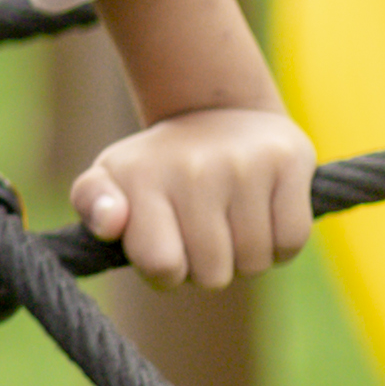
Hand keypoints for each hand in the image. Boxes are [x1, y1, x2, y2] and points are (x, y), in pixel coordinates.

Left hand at [72, 106, 313, 287]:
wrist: (216, 111)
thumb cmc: (159, 166)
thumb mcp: (110, 179)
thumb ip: (94, 205)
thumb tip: (112, 223)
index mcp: (143, 178)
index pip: (161, 266)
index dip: (167, 273)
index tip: (167, 248)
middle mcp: (193, 169)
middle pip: (213, 275)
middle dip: (207, 267)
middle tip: (200, 231)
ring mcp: (244, 164)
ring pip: (255, 262)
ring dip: (244, 258)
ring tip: (228, 222)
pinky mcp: (288, 161)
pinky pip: (291, 241)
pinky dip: (279, 244)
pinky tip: (260, 217)